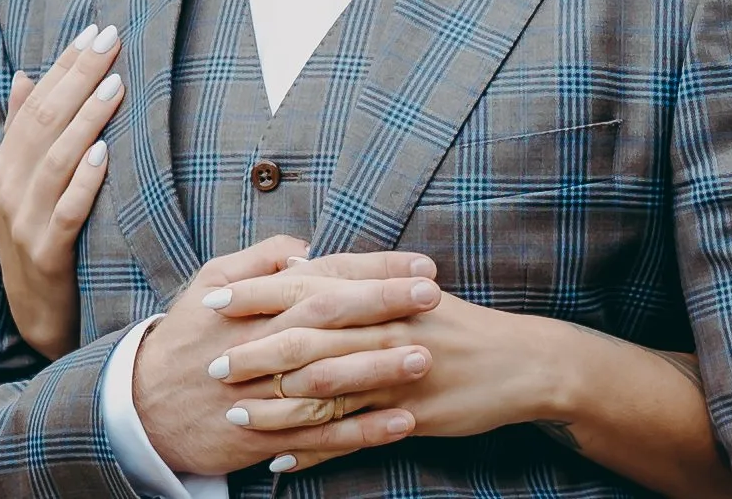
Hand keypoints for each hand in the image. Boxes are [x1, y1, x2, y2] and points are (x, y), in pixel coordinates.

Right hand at [0, 22, 125, 356]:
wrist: (41, 317)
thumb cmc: (43, 237)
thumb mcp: (27, 184)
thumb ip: (25, 131)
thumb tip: (25, 74)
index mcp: (4, 167)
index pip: (35, 104)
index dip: (64, 66)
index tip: (94, 30)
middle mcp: (8, 189)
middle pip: (46, 122)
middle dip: (79, 77)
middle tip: (111, 39)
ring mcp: (24, 223)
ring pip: (56, 160)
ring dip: (86, 119)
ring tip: (115, 84)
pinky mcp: (46, 255)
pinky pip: (67, 211)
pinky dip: (85, 180)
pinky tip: (105, 152)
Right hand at [132, 236, 444, 477]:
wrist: (141, 406)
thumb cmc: (185, 335)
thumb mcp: (212, 279)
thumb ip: (263, 258)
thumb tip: (310, 247)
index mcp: (258, 302)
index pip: (326, 277)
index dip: (375, 270)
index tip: (420, 264)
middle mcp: (265, 344)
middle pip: (332, 320)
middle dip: (386, 306)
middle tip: (434, 297)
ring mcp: (266, 393)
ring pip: (330, 380)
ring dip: (381, 370)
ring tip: (426, 359)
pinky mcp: (265, 437)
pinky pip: (320, 435)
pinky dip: (361, 431)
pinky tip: (400, 423)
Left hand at [227, 287, 565, 472]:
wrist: (520, 361)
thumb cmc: (457, 325)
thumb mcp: (409, 292)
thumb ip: (353, 284)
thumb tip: (295, 268)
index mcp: (381, 292)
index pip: (308, 286)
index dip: (258, 292)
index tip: (214, 297)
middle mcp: (384, 327)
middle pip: (308, 338)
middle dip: (255, 351)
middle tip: (211, 363)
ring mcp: (396, 372)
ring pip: (324, 391)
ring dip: (275, 406)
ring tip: (234, 417)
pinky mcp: (409, 415)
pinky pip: (352, 435)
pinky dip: (315, 450)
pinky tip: (282, 461)